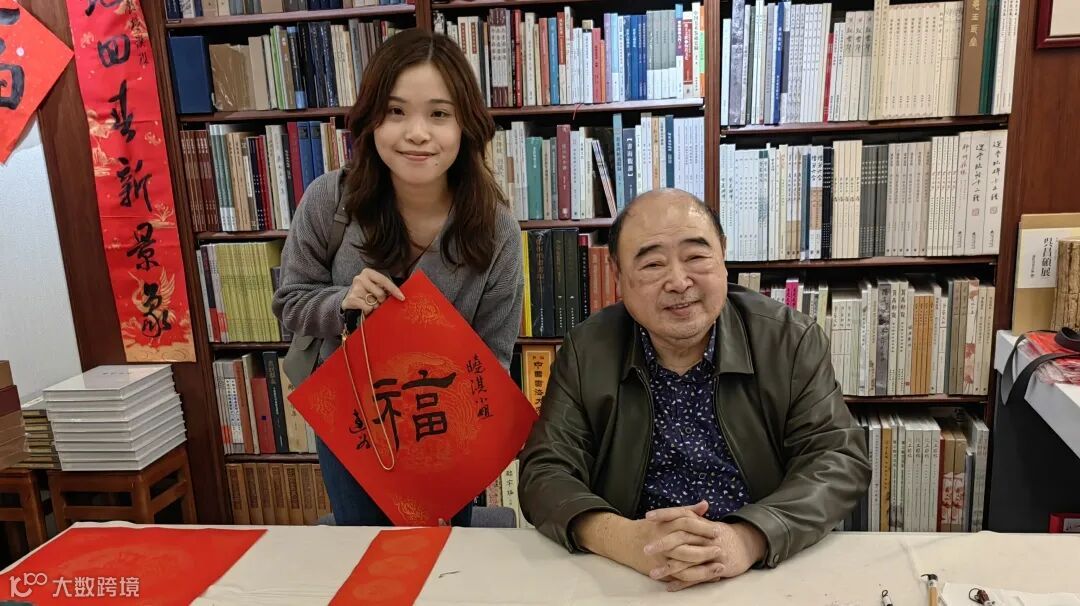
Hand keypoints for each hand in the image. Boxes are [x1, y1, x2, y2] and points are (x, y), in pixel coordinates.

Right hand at [341, 268, 404, 315]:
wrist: (349, 299)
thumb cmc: (366, 291)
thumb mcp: (375, 285)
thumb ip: (384, 287)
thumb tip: (399, 295)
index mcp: (368, 272)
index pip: (384, 280)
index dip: (394, 290)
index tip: (402, 297)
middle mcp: (360, 278)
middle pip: (380, 293)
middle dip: (382, 300)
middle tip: (378, 300)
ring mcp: (355, 289)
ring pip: (374, 302)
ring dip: (375, 306)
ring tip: (369, 303)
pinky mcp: (351, 299)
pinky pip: (367, 308)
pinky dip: (369, 310)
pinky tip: (364, 307)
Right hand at [570, 506, 717, 580]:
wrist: (624, 541)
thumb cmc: (649, 528)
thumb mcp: (666, 517)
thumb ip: (687, 511)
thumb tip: (705, 504)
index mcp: (665, 524)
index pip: (686, 523)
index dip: (703, 527)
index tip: (717, 531)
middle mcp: (662, 540)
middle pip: (686, 543)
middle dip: (704, 548)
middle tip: (720, 549)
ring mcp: (660, 556)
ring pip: (684, 563)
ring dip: (703, 567)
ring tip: (719, 567)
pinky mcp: (660, 569)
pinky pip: (680, 576)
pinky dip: (695, 578)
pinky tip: (710, 577)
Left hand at [644, 502, 766, 591]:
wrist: (745, 545)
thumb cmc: (720, 534)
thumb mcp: (705, 523)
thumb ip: (689, 516)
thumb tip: (669, 512)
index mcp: (701, 523)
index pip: (681, 514)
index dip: (665, 514)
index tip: (648, 516)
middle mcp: (704, 537)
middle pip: (681, 538)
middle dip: (663, 544)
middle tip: (646, 549)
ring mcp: (709, 554)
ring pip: (686, 561)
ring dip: (668, 568)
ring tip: (652, 573)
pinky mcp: (713, 569)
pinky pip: (695, 577)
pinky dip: (682, 583)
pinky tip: (668, 586)